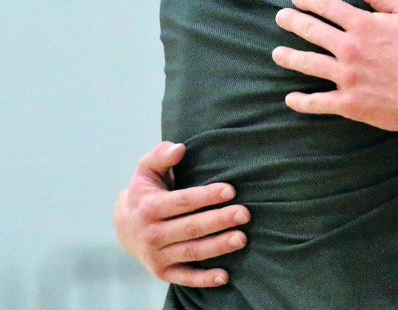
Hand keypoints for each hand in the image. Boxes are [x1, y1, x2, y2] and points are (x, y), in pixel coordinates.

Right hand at [113, 142, 249, 287]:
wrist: (123, 227)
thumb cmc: (145, 192)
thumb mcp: (146, 170)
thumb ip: (160, 156)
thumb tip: (179, 148)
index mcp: (148, 208)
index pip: (182, 202)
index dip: (206, 196)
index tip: (231, 190)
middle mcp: (151, 234)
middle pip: (190, 228)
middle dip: (219, 221)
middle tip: (245, 214)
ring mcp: (156, 256)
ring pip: (191, 252)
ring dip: (218, 247)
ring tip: (242, 238)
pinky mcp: (162, 272)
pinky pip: (184, 278)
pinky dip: (204, 279)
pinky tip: (225, 276)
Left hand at [273, 0, 397, 130]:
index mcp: (363, 25)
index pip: (326, 7)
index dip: (308, 0)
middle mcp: (349, 48)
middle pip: (311, 31)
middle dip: (292, 22)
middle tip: (281, 18)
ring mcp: (346, 77)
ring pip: (307, 64)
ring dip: (289, 57)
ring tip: (277, 54)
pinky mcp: (348, 103)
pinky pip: (317, 102)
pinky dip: (302, 101)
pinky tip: (291, 99)